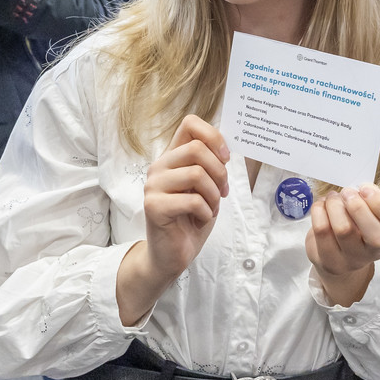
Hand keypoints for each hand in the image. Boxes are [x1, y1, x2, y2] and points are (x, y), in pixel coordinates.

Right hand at [117, 115, 229, 323]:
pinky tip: (201, 219)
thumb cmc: (190, 220)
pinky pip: (193, 200)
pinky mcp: (154, 206)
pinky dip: (206, 212)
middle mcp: (159, 167)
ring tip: (210, 207)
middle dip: (220, 172)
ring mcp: (153, 186)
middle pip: (197, 149)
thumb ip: (209, 165)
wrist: (171, 255)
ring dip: (213, 194)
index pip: (189, 124)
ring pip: (197, 173)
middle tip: (221, 192)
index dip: (213, 136)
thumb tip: (226, 148)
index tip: (225, 158)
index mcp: (172, 157)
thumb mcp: (204, 187)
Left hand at [306, 184, 379, 306]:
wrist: (336, 256)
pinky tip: (322, 206)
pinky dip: (319, 210)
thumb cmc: (356, 227)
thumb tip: (360, 190)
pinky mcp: (329, 261)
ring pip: (344, 230)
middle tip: (347, 192)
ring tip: (333, 197)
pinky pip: (322, 230)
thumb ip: (370, 201)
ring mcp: (352, 260)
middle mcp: (375, 252)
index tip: (365, 189)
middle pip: (375, 236)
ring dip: (335, 204)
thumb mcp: (370, 214)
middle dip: (358, 207)